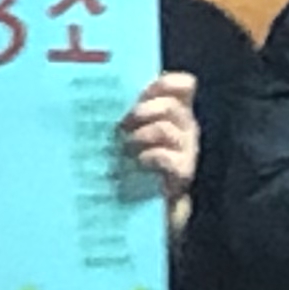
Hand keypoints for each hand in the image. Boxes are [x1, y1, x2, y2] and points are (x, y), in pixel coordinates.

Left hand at [120, 72, 202, 214]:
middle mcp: (186, 127)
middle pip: (171, 106)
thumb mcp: (130, 132)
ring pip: (166, 129)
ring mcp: (187, 150)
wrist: (145, 205)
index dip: (165, 84)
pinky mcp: (183, 174)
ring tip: (125, 147)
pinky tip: (139, 162)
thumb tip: (100, 91)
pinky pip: (167, 157)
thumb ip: (127, 113)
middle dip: (144, 111)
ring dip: (141, 136)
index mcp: (175, 111)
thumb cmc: (133, 163)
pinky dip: (150, 156)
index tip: (143, 92)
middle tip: (123, 124)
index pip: (182, 86)